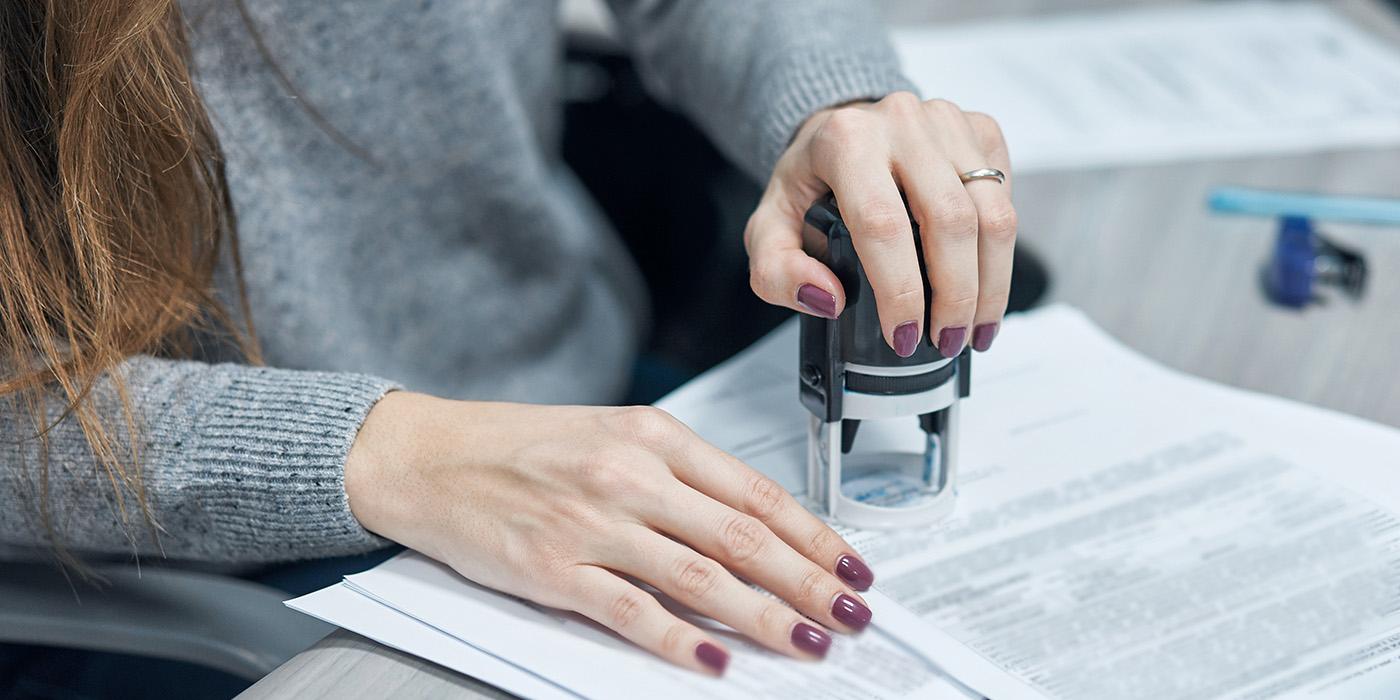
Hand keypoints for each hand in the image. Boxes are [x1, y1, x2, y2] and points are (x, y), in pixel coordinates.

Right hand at [345, 393, 877, 674]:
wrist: (429, 457)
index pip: (756, 491)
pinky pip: (632, 613)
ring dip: (767, 617)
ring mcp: (593, 525)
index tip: (854, 566)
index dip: (815, 535)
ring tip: (811, 643)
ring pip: (702, 578)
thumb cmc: (522, 447)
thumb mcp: (612, 435)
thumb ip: (681, 478)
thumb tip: (753, 529)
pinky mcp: (555, 571)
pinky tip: (716, 661)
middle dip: (812, 582)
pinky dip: (680, 641)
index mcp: (653, 436)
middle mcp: (631, 475)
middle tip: (856, 614)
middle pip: (744, 537)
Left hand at [745, 92, 1016, 356]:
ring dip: (991, 284)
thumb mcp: (770, 230)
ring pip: (992, 214)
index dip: (900, 290)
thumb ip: (778, 273)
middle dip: (956, 296)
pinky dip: (1001, 254)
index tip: (903, 336)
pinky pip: (1006, 199)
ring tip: (975, 328)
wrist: (841, 131)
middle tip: (946, 340)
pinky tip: (984, 286)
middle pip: (950, 221)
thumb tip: (828, 298)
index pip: (883, 224)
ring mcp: (947, 122)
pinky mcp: (980, 131)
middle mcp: (900, 122)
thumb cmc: (810, 182)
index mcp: (845, 142)